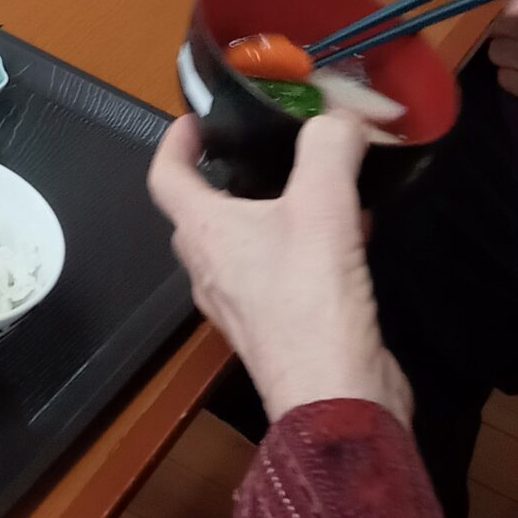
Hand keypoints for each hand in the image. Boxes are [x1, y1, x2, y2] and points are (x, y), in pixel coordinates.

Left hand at [147, 114, 409, 422]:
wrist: (337, 398)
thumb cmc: (311, 299)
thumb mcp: (323, 205)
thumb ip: (328, 148)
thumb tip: (341, 120)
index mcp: (204, 233)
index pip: (166, 177)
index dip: (175, 142)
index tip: (196, 119)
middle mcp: (211, 269)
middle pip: (203, 211)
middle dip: (228, 175)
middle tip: (265, 147)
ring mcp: (241, 304)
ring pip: (245, 243)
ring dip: (274, 211)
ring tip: (319, 184)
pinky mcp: (276, 328)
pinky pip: (279, 272)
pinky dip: (304, 245)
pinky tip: (351, 234)